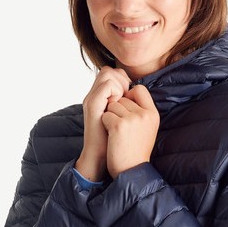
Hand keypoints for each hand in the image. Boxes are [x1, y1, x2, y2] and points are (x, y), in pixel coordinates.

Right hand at [77, 66, 131, 180]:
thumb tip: (136, 95)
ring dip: (119, 83)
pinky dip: (116, 90)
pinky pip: (106, 85)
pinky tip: (120, 103)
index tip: (130, 94)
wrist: (100, 156)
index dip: (122, 78)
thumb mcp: (121, 119)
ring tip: (124, 98)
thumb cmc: (113, 141)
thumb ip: (124, 106)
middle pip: (108, 70)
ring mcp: (92, 99)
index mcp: (100, 98)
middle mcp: (94, 96)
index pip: (110, 73)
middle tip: (128, 94)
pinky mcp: (92, 105)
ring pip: (106, 73)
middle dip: (121, 78)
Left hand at [101, 84, 159, 177]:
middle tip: (122, 130)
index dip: (129, 96)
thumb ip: (141, 110)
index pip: (140, 89)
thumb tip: (128, 92)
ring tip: (118, 134)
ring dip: (111, 117)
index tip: (125, 110)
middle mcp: (145, 114)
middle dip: (118, 110)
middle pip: (123, 98)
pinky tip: (112, 137)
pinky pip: (106, 115)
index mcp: (153, 114)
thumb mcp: (147, 128)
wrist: (131, 170)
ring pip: (113, 105)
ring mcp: (132, 119)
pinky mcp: (119, 126)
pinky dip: (105, 124)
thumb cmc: (136, 150)